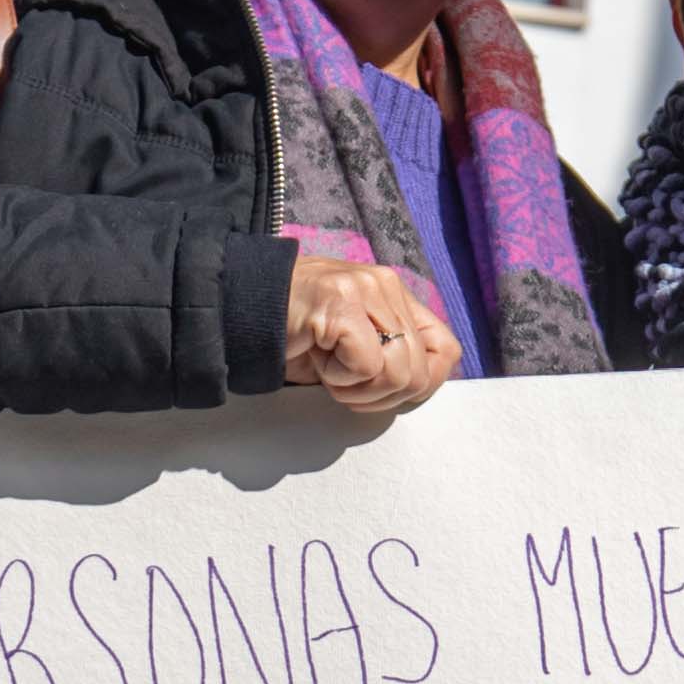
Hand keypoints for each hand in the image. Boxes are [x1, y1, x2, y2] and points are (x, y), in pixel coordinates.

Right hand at [283, 247, 458, 416]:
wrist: (238, 307)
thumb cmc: (292, 334)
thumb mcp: (351, 348)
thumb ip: (388, 358)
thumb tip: (418, 388)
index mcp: (394, 296)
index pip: (445, 351)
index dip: (422, 386)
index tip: (382, 394)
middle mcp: (386, 286)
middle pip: (421, 373)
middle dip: (381, 397)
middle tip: (342, 383)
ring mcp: (366, 289)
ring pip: (398, 373)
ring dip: (358, 390)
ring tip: (327, 369)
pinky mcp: (342, 303)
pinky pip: (368, 366)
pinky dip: (340, 380)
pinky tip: (317, 359)